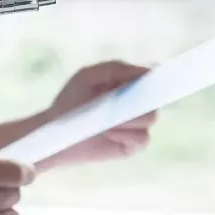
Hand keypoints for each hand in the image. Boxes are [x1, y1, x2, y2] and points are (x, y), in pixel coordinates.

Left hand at [0, 61, 156, 170]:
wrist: (55, 132)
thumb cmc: (70, 101)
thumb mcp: (88, 76)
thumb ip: (116, 68)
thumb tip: (147, 69)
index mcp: (129, 85)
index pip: (154, 79)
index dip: (159, 78)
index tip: (156, 78)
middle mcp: (136, 105)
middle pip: (155, 100)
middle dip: (140, 100)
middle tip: (121, 101)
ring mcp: (135, 126)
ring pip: (150, 119)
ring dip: (130, 118)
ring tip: (107, 120)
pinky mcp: (130, 146)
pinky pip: (142, 139)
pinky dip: (127, 135)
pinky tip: (109, 132)